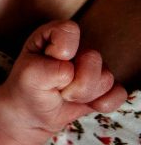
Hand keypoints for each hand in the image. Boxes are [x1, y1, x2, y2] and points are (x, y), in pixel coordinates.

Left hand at [5, 20, 127, 134]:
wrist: (31, 114)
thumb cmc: (28, 89)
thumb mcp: (28, 75)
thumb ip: (49, 69)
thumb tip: (72, 72)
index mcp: (55, 35)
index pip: (69, 30)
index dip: (61, 51)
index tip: (45, 64)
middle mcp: (78, 47)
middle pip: (92, 58)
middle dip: (72, 81)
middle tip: (54, 88)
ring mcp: (94, 67)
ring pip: (106, 79)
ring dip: (82, 95)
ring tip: (64, 96)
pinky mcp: (105, 87)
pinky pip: (118, 94)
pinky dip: (101, 104)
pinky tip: (85, 105)